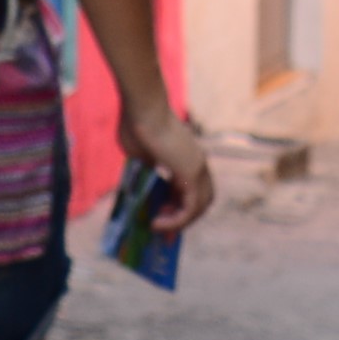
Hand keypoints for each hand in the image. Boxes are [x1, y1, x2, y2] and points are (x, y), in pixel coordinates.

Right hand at [126, 104, 212, 233]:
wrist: (142, 109)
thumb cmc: (136, 123)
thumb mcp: (140, 153)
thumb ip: (146, 167)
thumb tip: (141, 181)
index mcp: (188, 156)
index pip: (193, 188)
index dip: (181, 205)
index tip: (163, 217)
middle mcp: (198, 162)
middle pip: (202, 200)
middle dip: (183, 218)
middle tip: (164, 231)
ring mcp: (198, 167)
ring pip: (198, 207)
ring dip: (178, 223)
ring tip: (156, 228)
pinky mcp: (192, 175)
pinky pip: (189, 208)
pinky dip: (176, 221)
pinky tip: (157, 224)